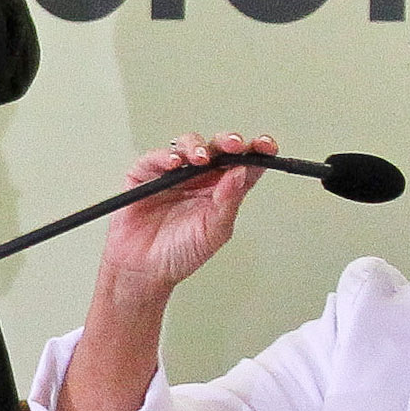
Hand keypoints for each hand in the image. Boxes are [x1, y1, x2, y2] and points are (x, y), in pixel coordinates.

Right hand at [95, 134, 280, 308]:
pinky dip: (165, 156)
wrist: (144, 269)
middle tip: (233, 145)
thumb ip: (229, 202)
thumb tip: (242, 173)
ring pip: (189, 145)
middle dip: (227, 141)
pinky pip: (156, 157)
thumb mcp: (214, 231)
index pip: (244, 164)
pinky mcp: (147, 174)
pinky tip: (174, 163)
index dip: (256, 150)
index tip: (265, 146)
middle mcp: (200, 178)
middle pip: (218, 148)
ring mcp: (174, 174)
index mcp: (222, 191)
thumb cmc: (180, 253)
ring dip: (197, 146)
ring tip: (201, 158)